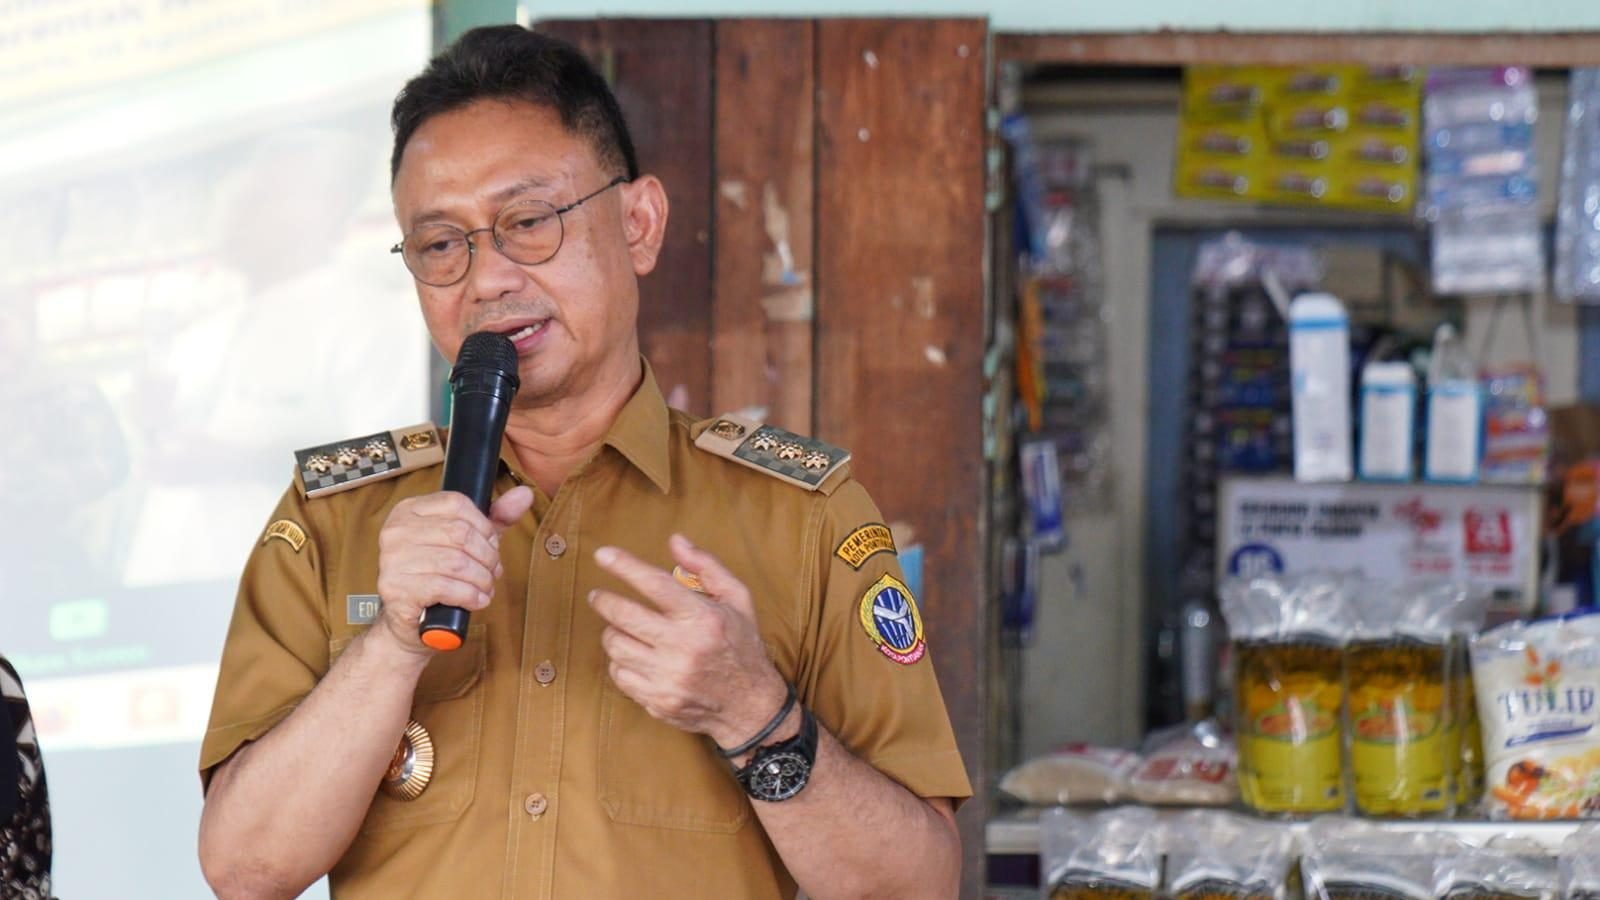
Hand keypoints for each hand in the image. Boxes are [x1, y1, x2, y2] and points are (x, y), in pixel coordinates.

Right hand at [373, 486, 534, 654]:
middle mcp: (396, 531)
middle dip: (487, 556)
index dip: (484, 526)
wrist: (410, 622)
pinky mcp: (396, 589)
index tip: (491, 544)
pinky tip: (475, 601)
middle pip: (460, 533)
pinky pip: (445, 587)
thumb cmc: (438, 577)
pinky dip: (469, 596)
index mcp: (409, 510)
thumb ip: (495, 518)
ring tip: (485, 588)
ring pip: (456, 562)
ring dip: (481, 579)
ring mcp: (392, 560)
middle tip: (492, 571)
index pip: (457, 503)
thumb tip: (524, 494)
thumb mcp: (467, 542)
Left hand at [590, 534, 787, 748]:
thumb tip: (676, 540)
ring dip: (613, 632)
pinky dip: (620, 661)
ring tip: (621, 627)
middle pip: (624, 616)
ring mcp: (668, 678)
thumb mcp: (737, 600)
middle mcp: (683, 648)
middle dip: (603, 600)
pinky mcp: (657, 700)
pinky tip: (632, 655)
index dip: (624, 566)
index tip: (603, 554)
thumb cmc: (742, 646)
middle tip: (597, 595)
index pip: (655, 584)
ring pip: (616, 646)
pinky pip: (619, 675)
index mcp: (703, 618)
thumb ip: (707, 567)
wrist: (751, 706)